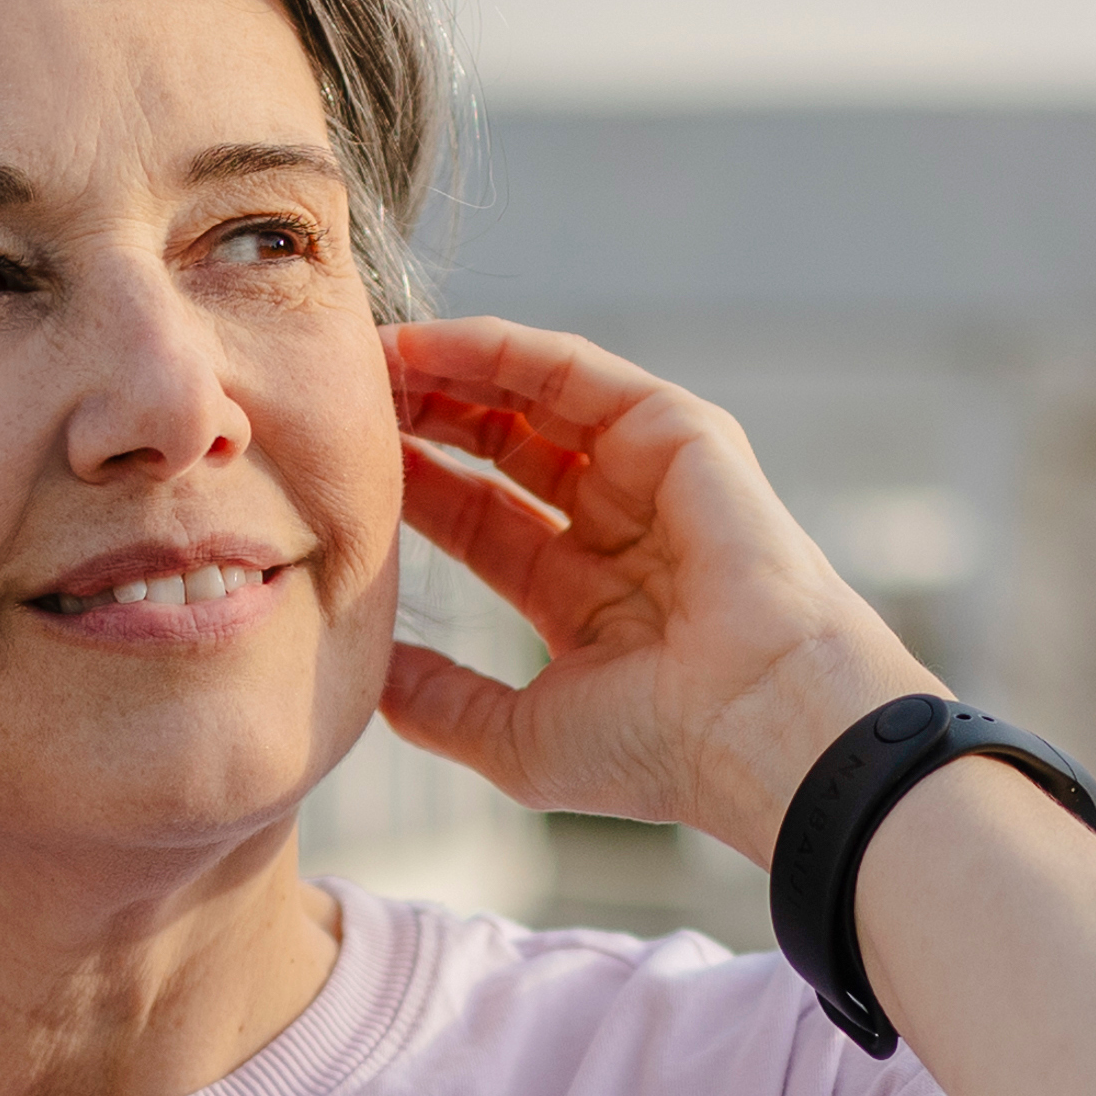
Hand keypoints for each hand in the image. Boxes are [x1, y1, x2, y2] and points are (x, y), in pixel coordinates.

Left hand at [374, 317, 942, 858]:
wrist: (759, 727)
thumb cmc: (655, 750)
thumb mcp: (514, 739)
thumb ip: (437, 703)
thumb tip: (364, 678)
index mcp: (585, 599)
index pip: (479, 522)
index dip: (411, 489)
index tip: (336, 467)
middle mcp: (618, 528)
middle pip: (500, 451)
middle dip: (421, 421)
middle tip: (342, 399)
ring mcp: (652, 476)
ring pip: (530, 401)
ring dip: (448, 373)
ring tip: (367, 358)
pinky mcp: (679, 432)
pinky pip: (571, 372)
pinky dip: (496, 350)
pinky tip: (426, 345)